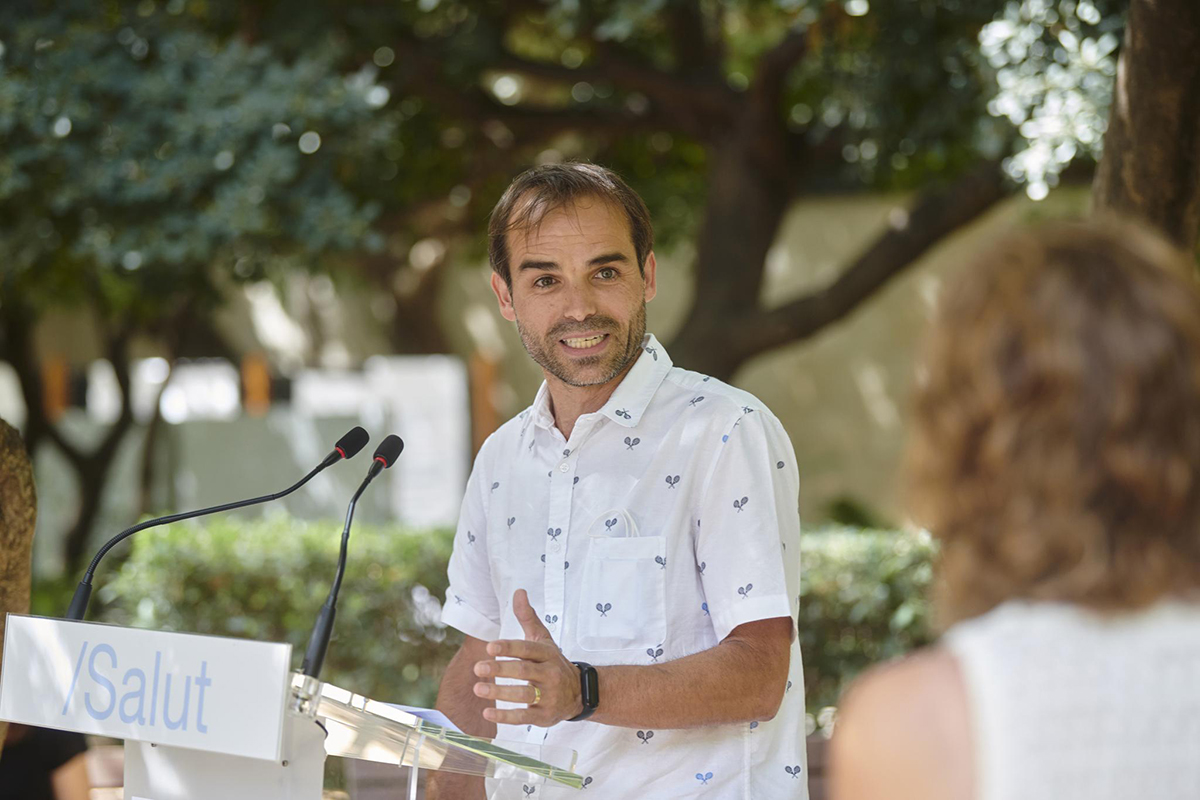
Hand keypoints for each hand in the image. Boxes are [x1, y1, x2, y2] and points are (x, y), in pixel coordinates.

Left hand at [473, 589, 583, 726]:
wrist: (580, 692)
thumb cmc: (553, 662)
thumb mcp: (543, 639)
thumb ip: (528, 617)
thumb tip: (518, 591)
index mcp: (546, 653)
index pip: (527, 649)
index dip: (509, 648)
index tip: (490, 647)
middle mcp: (550, 673)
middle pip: (524, 671)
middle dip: (500, 669)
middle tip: (478, 668)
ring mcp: (549, 696)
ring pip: (524, 694)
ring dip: (500, 692)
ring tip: (478, 688)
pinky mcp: (545, 716)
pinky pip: (524, 717)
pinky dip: (505, 716)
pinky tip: (487, 713)